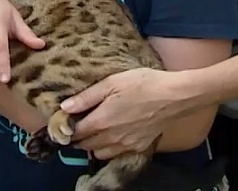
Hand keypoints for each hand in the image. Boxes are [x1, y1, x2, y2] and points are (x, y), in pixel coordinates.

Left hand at [62, 68, 191, 159]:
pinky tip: (112, 136)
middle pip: (85, 145)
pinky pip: (116, 154)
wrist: (174, 96)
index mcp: (101, 121)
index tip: (63, 121)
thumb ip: (87, 97)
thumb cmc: (143, 84)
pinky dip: (109, 149)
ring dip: (92, 145)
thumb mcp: (111, 83)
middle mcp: (111, 138)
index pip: (75, 132)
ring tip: (93, 131)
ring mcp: (126, 145)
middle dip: (77, 138)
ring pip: (100, 153)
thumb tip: (65, 107)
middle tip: (76, 126)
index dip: (66, 128)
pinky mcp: (139, 147)